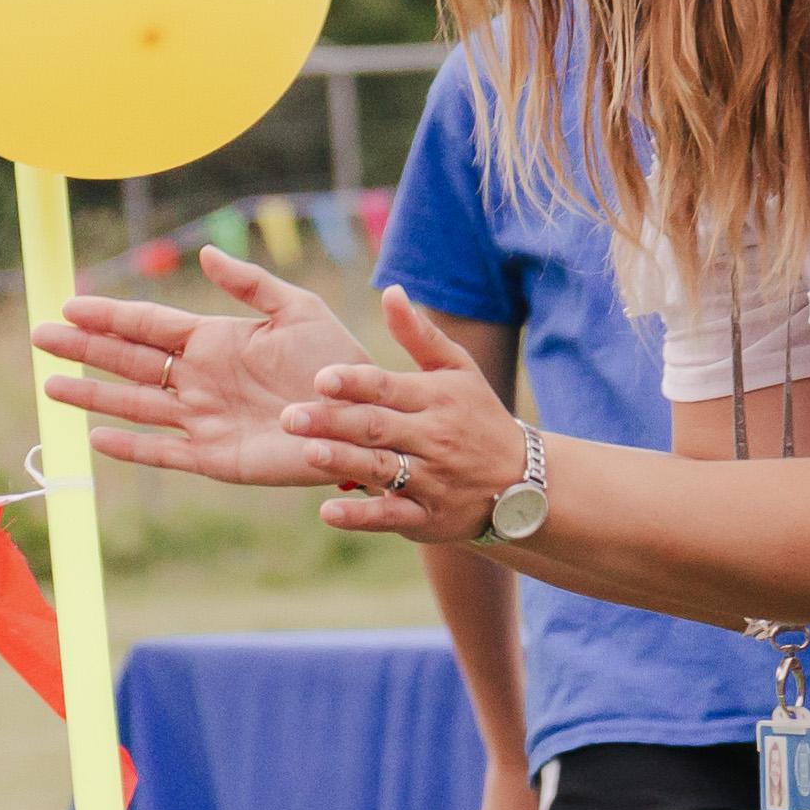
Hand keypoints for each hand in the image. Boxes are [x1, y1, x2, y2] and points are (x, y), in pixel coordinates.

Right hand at [36, 248, 372, 487]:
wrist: (362, 417)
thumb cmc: (337, 361)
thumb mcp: (297, 310)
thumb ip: (250, 284)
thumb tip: (204, 255)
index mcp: (214, 341)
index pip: (149, 326)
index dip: (109, 316)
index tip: (69, 305)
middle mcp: (199, 379)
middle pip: (128, 361)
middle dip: (84, 349)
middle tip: (40, 338)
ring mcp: (203, 419)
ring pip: (134, 405)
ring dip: (92, 397)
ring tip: (51, 388)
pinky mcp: (215, 458)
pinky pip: (164, 451)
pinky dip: (131, 447)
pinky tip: (96, 438)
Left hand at [276, 289, 537, 541]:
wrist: (521, 481)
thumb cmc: (476, 416)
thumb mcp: (457, 371)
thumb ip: (419, 335)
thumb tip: (391, 291)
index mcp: (435, 398)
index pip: (389, 388)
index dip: (355, 383)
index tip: (320, 378)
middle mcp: (433, 438)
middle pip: (377, 428)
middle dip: (333, 421)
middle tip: (288, 416)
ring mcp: (430, 479)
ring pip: (383, 468)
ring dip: (344, 461)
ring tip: (307, 452)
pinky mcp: (425, 517)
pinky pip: (391, 517)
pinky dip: (361, 516)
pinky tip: (327, 512)